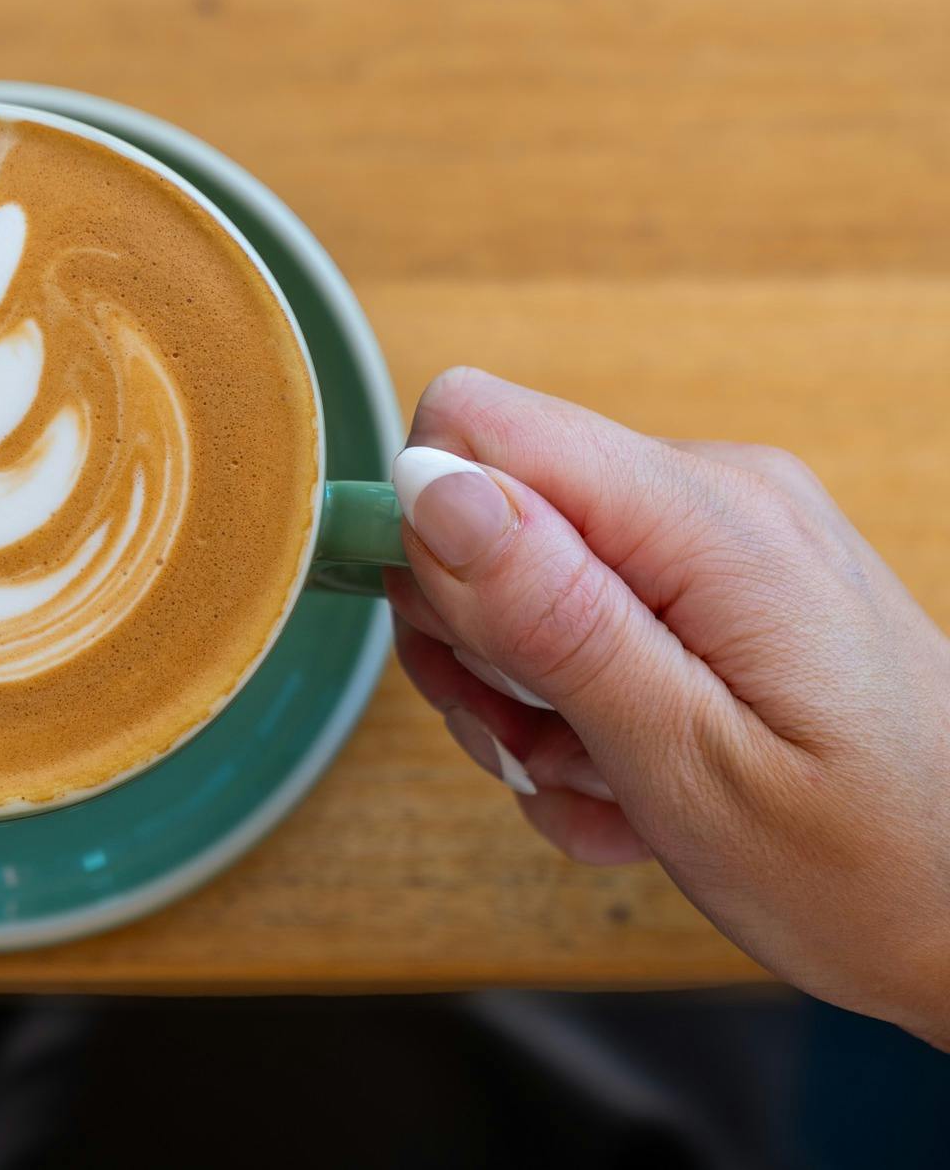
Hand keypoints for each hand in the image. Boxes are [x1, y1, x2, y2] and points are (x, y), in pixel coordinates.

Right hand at [386, 368, 949, 1047]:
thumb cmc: (866, 866)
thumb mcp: (684, 762)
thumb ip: (551, 613)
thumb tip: (428, 486)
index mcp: (704, 518)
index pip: (476, 427)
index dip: (427, 540)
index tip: (472, 664)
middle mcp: (712, 493)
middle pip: (485, 509)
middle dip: (479, 645)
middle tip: (542, 752)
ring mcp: (718, 534)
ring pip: (518, 577)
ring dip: (525, 699)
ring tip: (602, 783)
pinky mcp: (718, 578)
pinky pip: (583, 615)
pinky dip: (578, 710)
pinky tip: (633, 784)